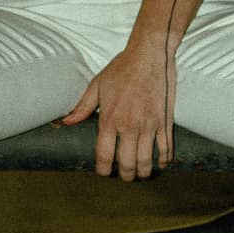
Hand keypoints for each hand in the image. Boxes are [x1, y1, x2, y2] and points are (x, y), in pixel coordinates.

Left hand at [60, 41, 174, 180]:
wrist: (149, 55)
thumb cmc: (121, 68)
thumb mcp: (97, 85)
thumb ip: (82, 107)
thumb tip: (66, 121)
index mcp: (109, 119)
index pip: (104, 155)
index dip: (103, 170)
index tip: (104, 173)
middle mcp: (129, 125)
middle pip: (127, 163)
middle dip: (126, 176)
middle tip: (125, 177)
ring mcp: (149, 124)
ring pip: (147, 160)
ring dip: (144, 172)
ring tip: (142, 174)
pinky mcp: (165, 120)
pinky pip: (166, 147)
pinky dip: (164, 159)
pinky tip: (161, 164)